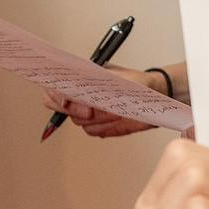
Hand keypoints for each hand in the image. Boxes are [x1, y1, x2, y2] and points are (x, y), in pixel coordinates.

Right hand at [41, 64, 168, 138]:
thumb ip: (100, 85)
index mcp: (80, 77)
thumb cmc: (138, 82)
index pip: (54, 86)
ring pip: (80, 122)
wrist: (155, 96)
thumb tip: (85, 93)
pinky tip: (120, 118)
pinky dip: (107, 126)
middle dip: (77, 110)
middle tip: (91, 110)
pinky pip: (94, 131)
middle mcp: (80, 95)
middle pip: (62, 108)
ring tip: (118, 110)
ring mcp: (88, 112)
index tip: (65, 101)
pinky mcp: (99, 126)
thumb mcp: (120, 78)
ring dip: (99, 118)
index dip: (55, 95)